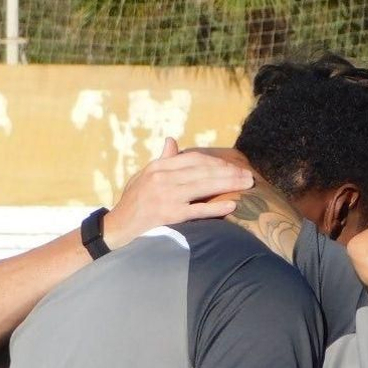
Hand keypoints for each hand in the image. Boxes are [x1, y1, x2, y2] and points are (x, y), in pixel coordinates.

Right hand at [103, 138, 253, 249]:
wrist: (118, 227)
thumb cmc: (134, 201)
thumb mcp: (144, 176)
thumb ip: (162, 160)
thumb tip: (171, 140)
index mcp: (158, 167)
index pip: (193, 159)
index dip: (216, 161)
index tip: (233, 166)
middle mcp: (162, 179)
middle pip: (203, 171)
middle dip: (229, 172)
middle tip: (249, 175)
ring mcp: (166, 197)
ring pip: (204, 186)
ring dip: (229, 184)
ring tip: (247, 184)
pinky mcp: (170, 215)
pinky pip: (197, 210)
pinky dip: (215, 207)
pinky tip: (232, 205)